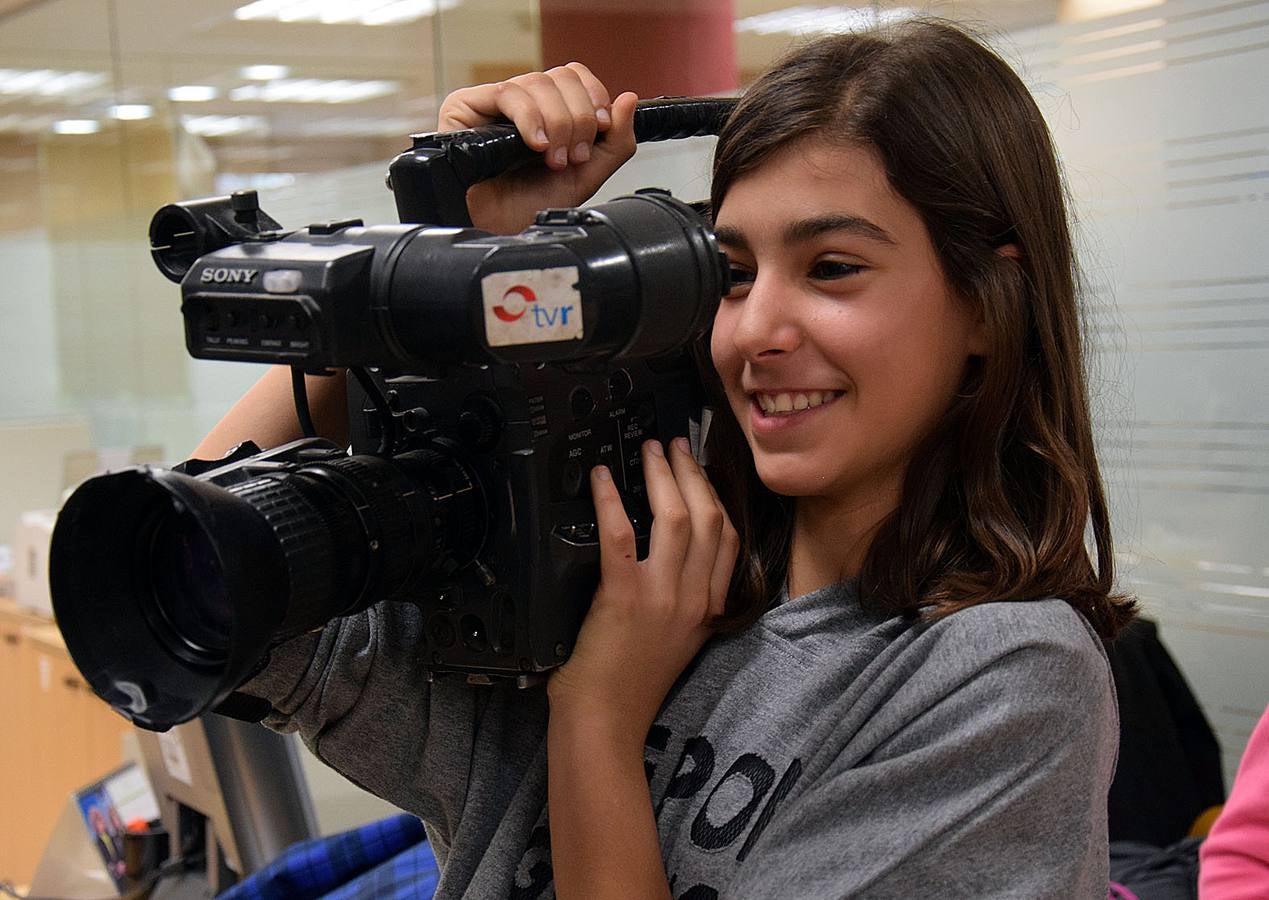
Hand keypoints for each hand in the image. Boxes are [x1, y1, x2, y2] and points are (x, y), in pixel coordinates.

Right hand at [436, 62, 638, 233]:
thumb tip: (629, 99)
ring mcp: (493, 102)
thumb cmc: (533, 207)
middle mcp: (522, 101)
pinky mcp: (465, 106)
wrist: (500, 231)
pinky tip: (534, 145)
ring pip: (537, 83)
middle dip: (577, 118)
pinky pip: (507, 93)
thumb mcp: (587, 175)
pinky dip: (530, 119)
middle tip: (573, 155)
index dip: (592, 97)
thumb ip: (615, 141)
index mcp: (547, 110)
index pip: (574, 76)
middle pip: (561, 76)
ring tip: (552, 159)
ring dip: (556, 124)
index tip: (600, 129)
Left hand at [547, 437, 738, 745]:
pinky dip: (610, 500)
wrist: (606, 722)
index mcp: (708, 608)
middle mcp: (693, 598)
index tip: (702, 469)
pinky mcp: (623, 597)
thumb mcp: (680, 642)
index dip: (716, 496)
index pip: (728, 539)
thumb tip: (672, 559)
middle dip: (692, 473)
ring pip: (676, 518)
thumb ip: (686, 602)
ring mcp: (662, 597)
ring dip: (662, 476)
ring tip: (650, 450)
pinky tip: (600, 478)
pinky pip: (621, 535)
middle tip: (675, 444)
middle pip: (708, 518)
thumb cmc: (632, 685)